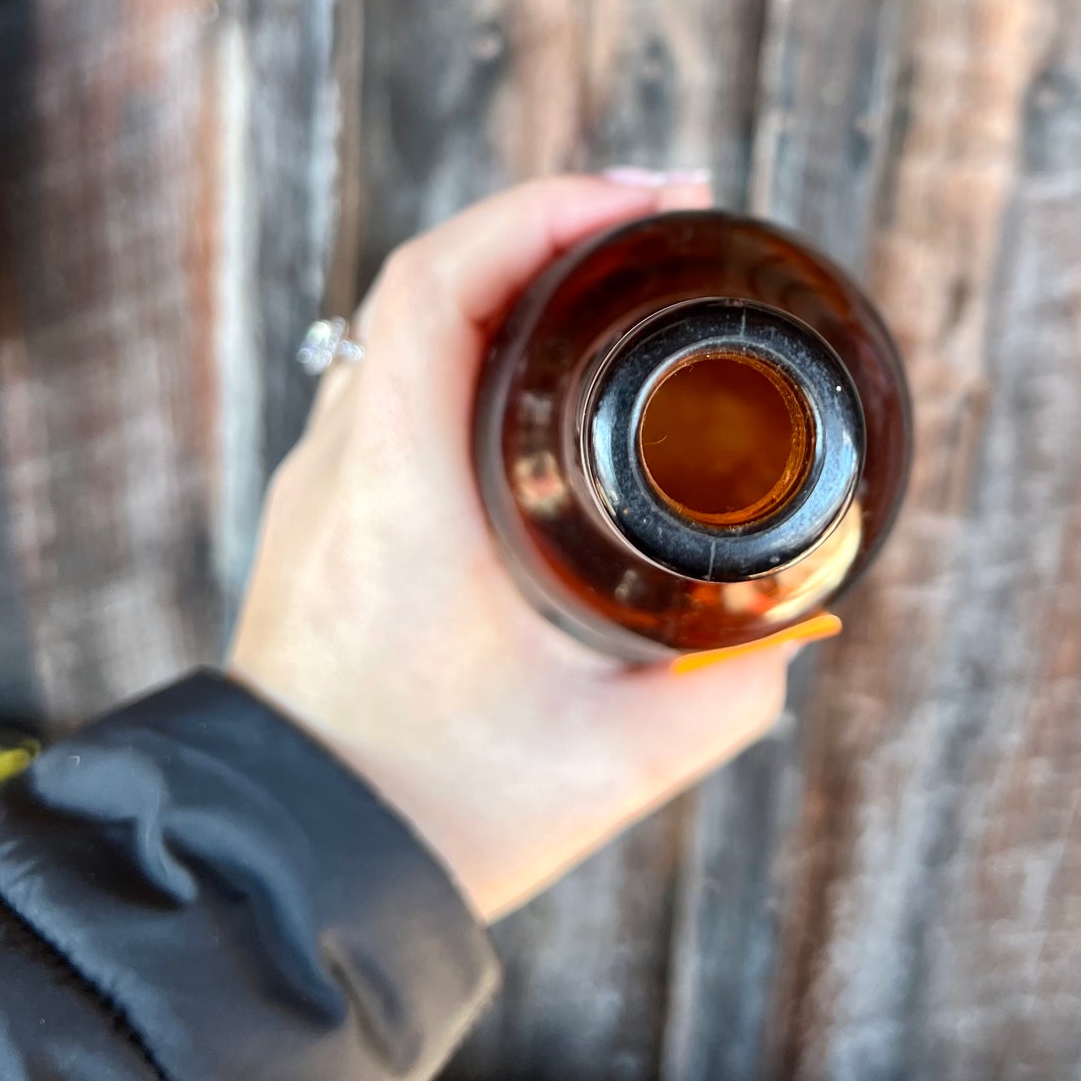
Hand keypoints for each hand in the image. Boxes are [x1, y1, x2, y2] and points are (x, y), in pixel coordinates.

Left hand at [227, 175, 792, 921]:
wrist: (286, 875)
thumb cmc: (428, 815)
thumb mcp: (608, 762)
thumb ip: (726, 692)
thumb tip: (793, 629)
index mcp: (398, 490)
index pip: (437, 283)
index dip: (543, 212)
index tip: (651, 205)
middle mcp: (343, 466)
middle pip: (428, 280)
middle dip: (552, 228)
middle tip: (666, 226)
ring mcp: (325, 486)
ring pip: (407, 326)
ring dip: (512, 279)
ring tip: (619, 277)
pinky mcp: (328, 517)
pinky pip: (397, 380)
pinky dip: (477, 339)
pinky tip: (547, 369)